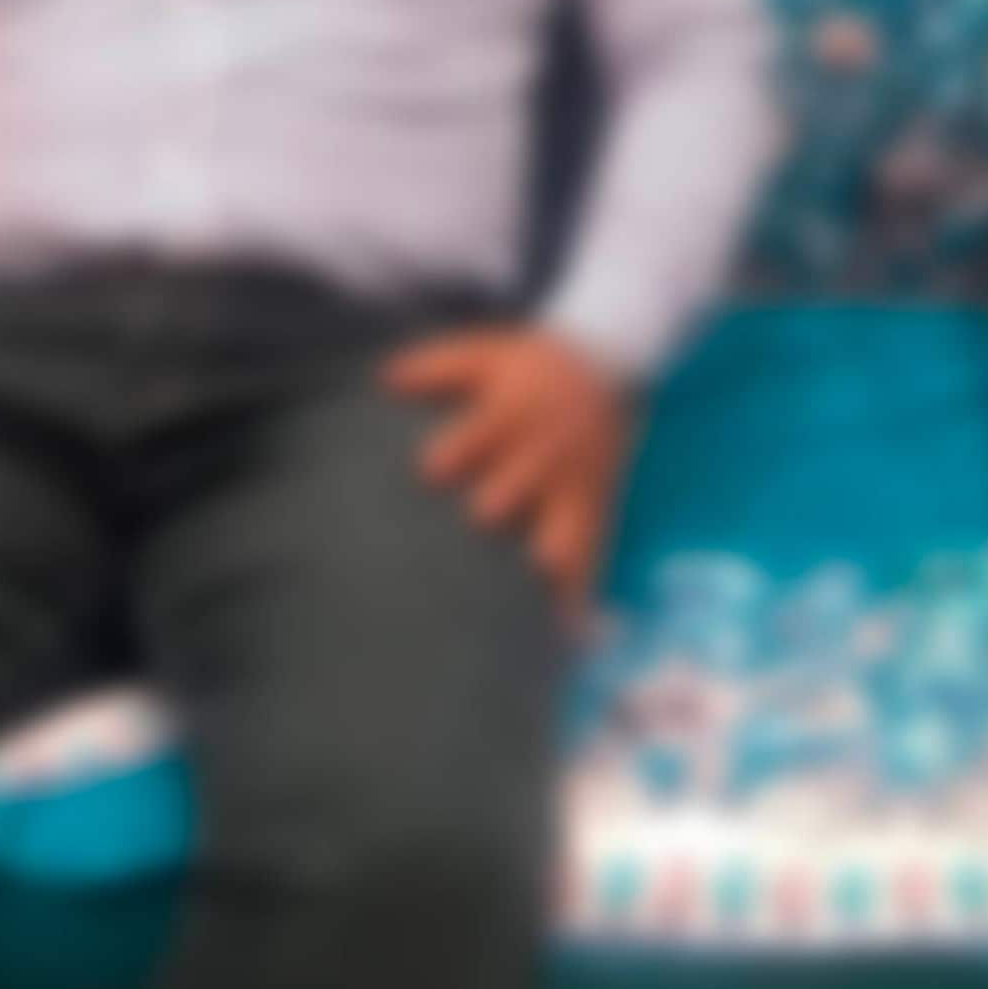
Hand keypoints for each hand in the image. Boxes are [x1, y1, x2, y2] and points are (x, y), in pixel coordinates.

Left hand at [382, 324, 632, 616]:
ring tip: (527, 610)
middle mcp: (542, 453)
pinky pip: (592, 554)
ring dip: (545, 563)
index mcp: (511, 414)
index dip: (456, 453)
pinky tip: (568, 635)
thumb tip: (384, 380)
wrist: (603, 362)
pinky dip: (580, 594)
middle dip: (496, 509)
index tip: (430, 472)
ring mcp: (571, 484)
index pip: (482, 435)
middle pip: (518, 486)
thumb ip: (434, 368)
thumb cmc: (525, 365)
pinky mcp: (593, 507)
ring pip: (562, 529)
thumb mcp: (482, 353)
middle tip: (479, 530)